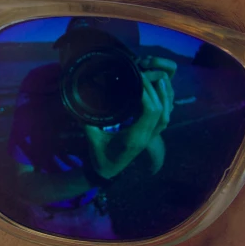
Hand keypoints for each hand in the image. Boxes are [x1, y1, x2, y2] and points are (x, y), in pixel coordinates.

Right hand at [84, 57, 175, 177]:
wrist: (108, 172)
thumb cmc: (100, 156)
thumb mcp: (92, 139)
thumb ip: (87, 122)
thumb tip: (78, 103)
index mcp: (135, 137)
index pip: (150, 111)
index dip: (147, 92)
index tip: (138, 77)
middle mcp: (146, 137)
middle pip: (160, 110)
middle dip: (156, 90)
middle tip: (146, 73)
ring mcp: (151, 137)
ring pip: (166, 115)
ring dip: (164, 96)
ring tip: (158, 79)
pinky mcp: (151, 136)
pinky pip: (163, 119)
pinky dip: (163, 104)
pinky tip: (158, 93)